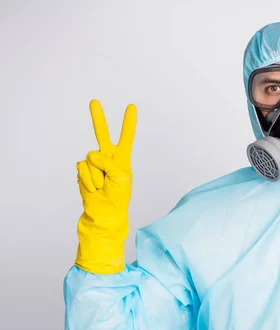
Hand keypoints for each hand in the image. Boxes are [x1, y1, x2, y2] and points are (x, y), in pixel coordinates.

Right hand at [74, 99, 137, 273]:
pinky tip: (94, 188)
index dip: (128, 123)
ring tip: (102, 186)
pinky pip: (83, 168)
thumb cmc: (118, 197)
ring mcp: (94, 164)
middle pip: (102, 135)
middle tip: (94, 101)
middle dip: (98, 118)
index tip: (132, 106)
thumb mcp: (121, 178)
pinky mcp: (83, 171)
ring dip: (97, 175)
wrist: (104, 214)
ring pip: (91, 158)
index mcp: (122, 159)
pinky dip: (88, 179)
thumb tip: (93, 157)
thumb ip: (109, 163)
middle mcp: (108, 158)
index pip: (126, 138)